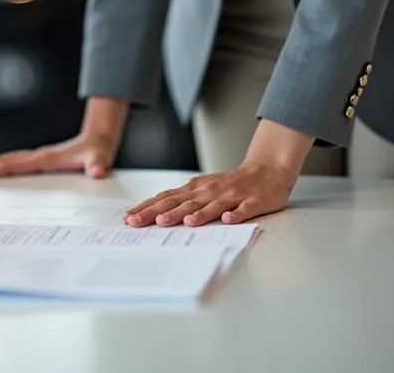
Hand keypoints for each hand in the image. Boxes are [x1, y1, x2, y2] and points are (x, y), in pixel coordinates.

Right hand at [0, 131, 117, 181]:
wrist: (97, 141)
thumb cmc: (96, 152)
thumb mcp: (99, 159)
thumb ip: (97, 165)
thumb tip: (97, 170)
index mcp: (43, 159)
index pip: (10, 165)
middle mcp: (34, 157)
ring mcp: (32, 159)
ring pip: (0, 161)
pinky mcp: (34, 162)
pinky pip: (7, 164)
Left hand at [122, 159, 296, 227]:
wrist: (265, 170)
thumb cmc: (229, 185)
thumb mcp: (202, 189)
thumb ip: (183, 201)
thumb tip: (155, 215)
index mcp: (195, 189)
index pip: (166, 198)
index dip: (147, 208)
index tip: (128, 219)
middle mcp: (208, 191)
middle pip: (181, 203)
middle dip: (159, 213)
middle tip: (140, 223)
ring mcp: (230, 196)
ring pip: (211, 206)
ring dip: (196, 214)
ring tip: (180, 222)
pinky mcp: (252, 201)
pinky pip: (243, 209)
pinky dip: (235, 215)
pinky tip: (227, 221)